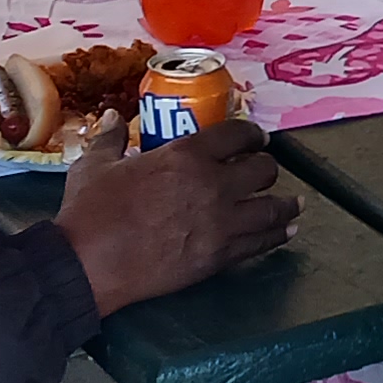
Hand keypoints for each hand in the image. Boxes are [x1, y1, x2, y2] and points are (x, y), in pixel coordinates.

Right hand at [51, 117, 296, 314]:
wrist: (89, 263)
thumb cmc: (90, 211)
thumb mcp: (94, 165)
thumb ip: (111, 139)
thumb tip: (113, 118)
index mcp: (185, 155)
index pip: (236, 135)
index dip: (252, 135)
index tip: (256, 140)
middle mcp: (212, 184)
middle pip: (262, 170)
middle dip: (266, 168)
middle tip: (263, 172)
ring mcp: (220, 223)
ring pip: (271, 208)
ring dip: (284, 204)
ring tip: (294, 203)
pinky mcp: (219, 257)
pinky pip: (261, 243)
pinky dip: (278, 235)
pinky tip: (287, 232)